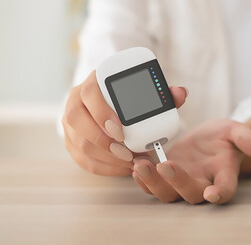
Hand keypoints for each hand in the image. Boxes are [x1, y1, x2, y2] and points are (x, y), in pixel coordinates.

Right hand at [62, 70, 187, 175]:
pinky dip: (104, 167)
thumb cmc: (129, 97)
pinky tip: (122, 168)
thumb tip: (180, 94)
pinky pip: (82, 159)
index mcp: (93, 83)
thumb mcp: (145, 91)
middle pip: (78, 120)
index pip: (89, 94)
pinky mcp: (71, 141)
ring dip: (106, 156)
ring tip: (130, 161)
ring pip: (80, 143)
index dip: (102, 112)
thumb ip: (163, 93)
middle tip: (128, 152)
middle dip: (103, 140)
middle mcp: (76, 101)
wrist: (110, 101)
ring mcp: (70, 122)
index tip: (120, 130)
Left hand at [132, 120, 250, 203]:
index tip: (213, 193)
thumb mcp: (237, 132)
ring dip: (153, 182)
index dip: (220, 192)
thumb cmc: (224, 138)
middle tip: (166, 165)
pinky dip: (142, 178)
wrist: (207, 139)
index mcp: (223, 174)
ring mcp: (182, 181)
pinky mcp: (165, 176)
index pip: (226, 189)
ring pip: (168, 193)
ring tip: (141, 164)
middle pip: (191, 194)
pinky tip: (135, 163)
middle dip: (178, 182)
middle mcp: (202, 183)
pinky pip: (152, 185)